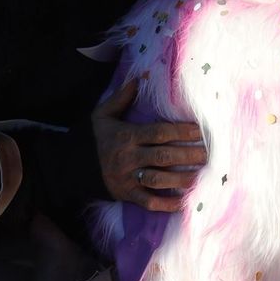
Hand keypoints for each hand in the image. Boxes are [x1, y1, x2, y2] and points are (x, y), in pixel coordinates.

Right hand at [93, 79, 205, 210]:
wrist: (69, 166)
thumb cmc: (93, 138)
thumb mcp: (102, 114)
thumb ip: (122, 97)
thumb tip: (139, 76)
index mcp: (127, 136)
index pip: (160, 133)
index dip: (182, 132)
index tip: (200, 131)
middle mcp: (129, 158)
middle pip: (164, 156)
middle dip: (189, 155)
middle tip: (210, 154)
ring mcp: (127, 178)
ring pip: (159, 180)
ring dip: (183, 179)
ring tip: (203, 176)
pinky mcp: (126, 195)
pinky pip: (148, 201)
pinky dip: (166, 204)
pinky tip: (184, 202)